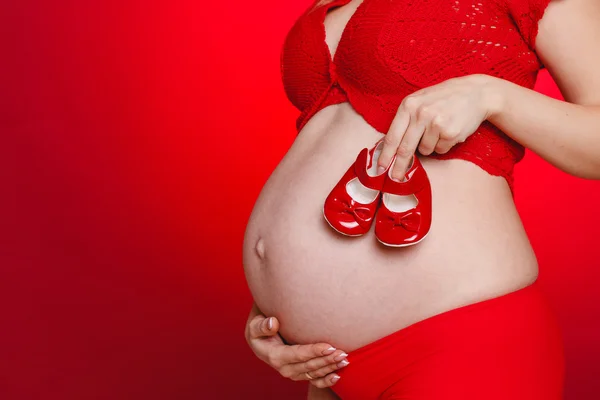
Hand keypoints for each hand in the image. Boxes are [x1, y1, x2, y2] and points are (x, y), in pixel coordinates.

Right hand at [244, 302, 349, 387]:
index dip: (314, 351)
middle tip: (343, 352)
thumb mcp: (255, 325)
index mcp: (275, 355)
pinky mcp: (299, 373)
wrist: (260, 338)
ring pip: (314, 373)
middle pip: (309, 365)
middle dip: (327, 360)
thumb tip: (273, 323)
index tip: (329, 346)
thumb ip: (262, 325)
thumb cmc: (259, 327)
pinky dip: (326, 380)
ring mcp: (293, 372)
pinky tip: (338, 376)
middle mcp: (284, 368)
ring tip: (345, 360)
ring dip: (330, 368)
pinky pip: (314, 380)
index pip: (298, 354)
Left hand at [377, 74, 500, 180]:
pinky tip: (450, 130)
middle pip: (405, 149)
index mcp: (408, 105)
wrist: (476, 92)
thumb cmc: (444, 98)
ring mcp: (436, 123)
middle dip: (399, 166)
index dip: (385, 155)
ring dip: (430, 146)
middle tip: (395, 177)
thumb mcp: (420, 100)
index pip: (392, 136)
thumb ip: (406, 120)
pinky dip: (444, 145)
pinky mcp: (450, 133)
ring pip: (424, 150)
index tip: (380, 167)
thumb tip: (391, 149)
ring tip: (439, 129)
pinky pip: (440, 150)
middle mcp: (420, 113)